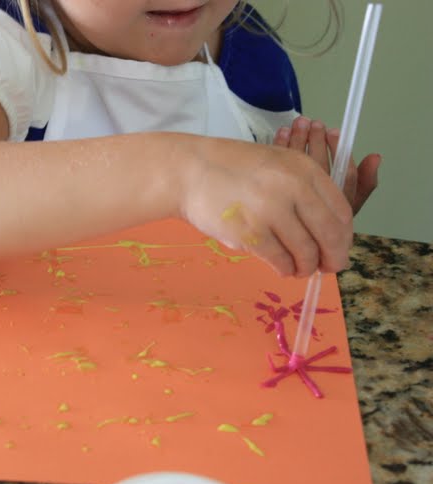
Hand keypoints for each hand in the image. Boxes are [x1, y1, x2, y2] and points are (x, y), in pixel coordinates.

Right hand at [180, 136, 352, 277]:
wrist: (188, 172)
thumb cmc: (232, 170)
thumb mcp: (276, 164)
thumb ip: (304, 191)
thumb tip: (327, 233)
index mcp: (304, 169)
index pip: (342, 210)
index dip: (344, 236)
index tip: (339, 248)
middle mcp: (292, 188)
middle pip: (330, 234)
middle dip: (333, 258)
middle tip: (328, 268)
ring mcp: (270, 211)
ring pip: (306, 252)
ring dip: (306, 267)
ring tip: (299, 269)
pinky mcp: (250, 233)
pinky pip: (280, 260)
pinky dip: (285, 269)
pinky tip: (282, 268)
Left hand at [274, 116, 380, 214]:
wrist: (298, 237)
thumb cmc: (325, 217)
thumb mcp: (351, 200)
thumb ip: (365, 179)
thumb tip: (375, 157)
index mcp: (337, 201)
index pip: (343, 174)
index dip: (338, 150)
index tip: (334, 131)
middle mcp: (317, 199)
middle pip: (318, 166)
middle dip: (316, 141)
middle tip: (314, 123)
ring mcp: (295, 196)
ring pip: (296, 164)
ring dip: (298, 139)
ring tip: (299, 122)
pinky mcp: (275, 193)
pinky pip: (278, 167)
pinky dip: (280, 146)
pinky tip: (283, 132)